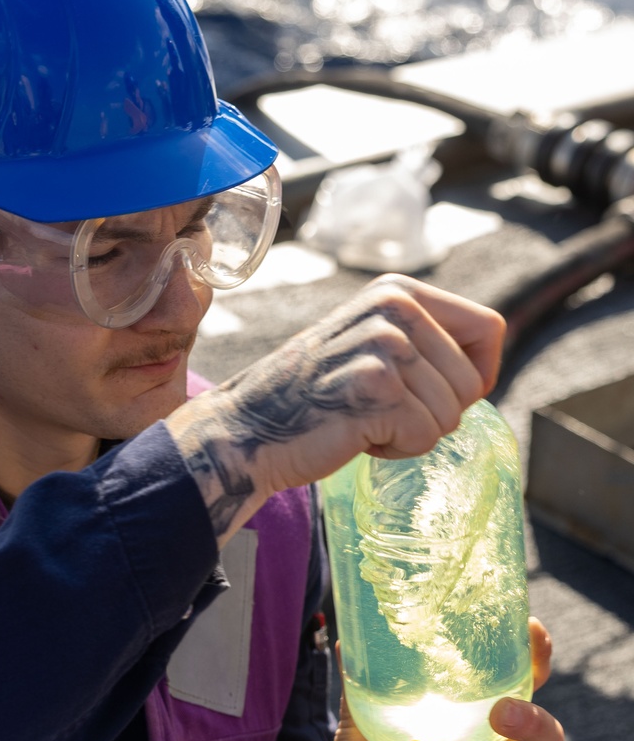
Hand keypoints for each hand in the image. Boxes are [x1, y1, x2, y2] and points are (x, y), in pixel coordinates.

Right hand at [166, 274, 504, 544]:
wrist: (250, 429)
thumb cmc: (314, 396)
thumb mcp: (371, 342)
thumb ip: (423, 338)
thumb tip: (490, 360)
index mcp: (398, 290)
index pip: (490, 329)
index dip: (475, 374)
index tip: (435, 394)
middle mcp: (394, 307)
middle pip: (473, 383)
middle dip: (435, 412)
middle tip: (376, 410)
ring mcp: (384, 345)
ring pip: (451, 416)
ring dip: (410, 433)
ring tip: (361, 419)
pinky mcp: (376, 388)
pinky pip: (425, 437)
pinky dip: (394, 450)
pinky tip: (354, 435)